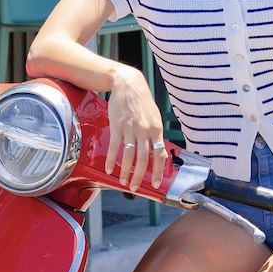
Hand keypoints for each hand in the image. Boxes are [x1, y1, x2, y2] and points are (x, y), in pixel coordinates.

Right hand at [104, 65, 167, 191]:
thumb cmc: (142, 102)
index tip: (157, 184)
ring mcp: (130, 128)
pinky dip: (112, 160)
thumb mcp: (155, 117)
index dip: (159, 171)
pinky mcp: (117, 126)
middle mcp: (144, 130)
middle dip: (140, 177)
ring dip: (126, 172)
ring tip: (123, 181)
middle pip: (144, 159)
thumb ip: (158, 136)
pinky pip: (114, 147)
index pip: (160, 155)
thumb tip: (163, 155)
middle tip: (136, 187)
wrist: (128, 84)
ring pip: (129, 156)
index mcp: (156, 129)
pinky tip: (110, 168)